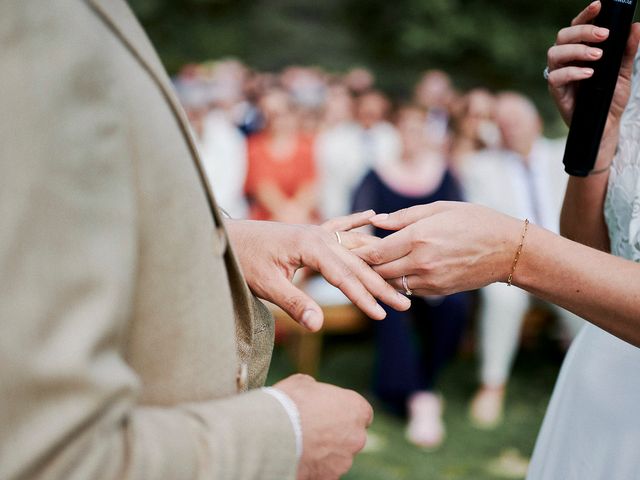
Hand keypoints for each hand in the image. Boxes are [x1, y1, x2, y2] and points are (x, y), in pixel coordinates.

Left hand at [226, 211, 410, 330]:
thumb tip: (318, 326)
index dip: (364, 298)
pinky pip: (339, 226)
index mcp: (311, 247)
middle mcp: (319, 236)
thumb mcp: (267, 285)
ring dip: (376, 263)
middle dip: (380, 286)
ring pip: (353, 248)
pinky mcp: (310, 232)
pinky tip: (373, 217)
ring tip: (399, 275)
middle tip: (404, 304)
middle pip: (357, 264)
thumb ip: (294, 304)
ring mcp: (316, 231)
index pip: (345, 277)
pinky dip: (356, 222)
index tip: (382, 316)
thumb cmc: (245, 260)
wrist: (228, 236)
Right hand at [274, 374, 372, 479]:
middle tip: (313, 429)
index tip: (332, 414)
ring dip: (325, 452)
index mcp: (356, 408)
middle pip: (351, 437)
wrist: (273, 433)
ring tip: (300, 444)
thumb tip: (313, 391)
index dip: (346, 413)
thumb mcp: (303, 383)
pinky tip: (297, 458)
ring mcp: (344, 460)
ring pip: (338, 457)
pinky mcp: (329, 478)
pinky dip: (314, 467)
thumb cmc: (290, 403)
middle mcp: (357, 436)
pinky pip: (324, 472)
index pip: (362, 413)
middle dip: (336, 434)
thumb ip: (317, 390)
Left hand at [353, 202, 521, 295]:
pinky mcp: (438, 291)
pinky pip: (408, 289)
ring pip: (391, 283)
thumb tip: (377, 221)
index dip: (357, 252)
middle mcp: (422, 262)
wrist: (509, 250)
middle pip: (379, 271)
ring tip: (365, 267)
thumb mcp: (440, 209)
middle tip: (348, 258)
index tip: (345, 247)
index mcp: (419, 238)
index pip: (376, 252)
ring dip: (378, 276)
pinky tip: (392, 272)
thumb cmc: (476, 221)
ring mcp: (430, 280)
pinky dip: (397, 282)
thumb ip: (405, 217)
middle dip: (362, 265)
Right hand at [547, 1, 639, 125]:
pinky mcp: (556, 92)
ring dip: (576, 50)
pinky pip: (555, 77)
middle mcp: (566, 61)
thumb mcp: (624, 72)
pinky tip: (589, 73)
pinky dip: (572, 72)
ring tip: (597, 56)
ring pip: (554, 53)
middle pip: (562, 36)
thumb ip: (627, 50)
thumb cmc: (610, 98)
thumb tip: (635, 27)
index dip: (585, 15)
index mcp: (579, 51)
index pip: (577, 27)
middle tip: (604, 36)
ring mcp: (559, 76)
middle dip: (583, 31)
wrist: (606, 125)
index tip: (599, 5)